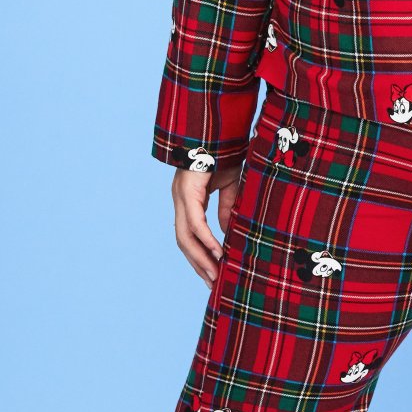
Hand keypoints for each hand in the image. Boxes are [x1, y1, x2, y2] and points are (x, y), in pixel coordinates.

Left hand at [170, 161, 245, 286]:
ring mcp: (181, 195)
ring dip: (200, 259)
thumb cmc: (226, 151)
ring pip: (186, 237)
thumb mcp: (231, 185)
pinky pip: (196, 223)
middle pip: (184, 241)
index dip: (199, 255)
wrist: (219, 127)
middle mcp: (180, 199)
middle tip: (214, 285)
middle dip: (198, 265)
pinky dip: (206, 240)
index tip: (212, 274)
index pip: (189, 235)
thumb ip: (227, 207)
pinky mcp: (188, 191)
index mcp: (189, 198)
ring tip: (215, 276)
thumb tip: (227, 231)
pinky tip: (218, 254)